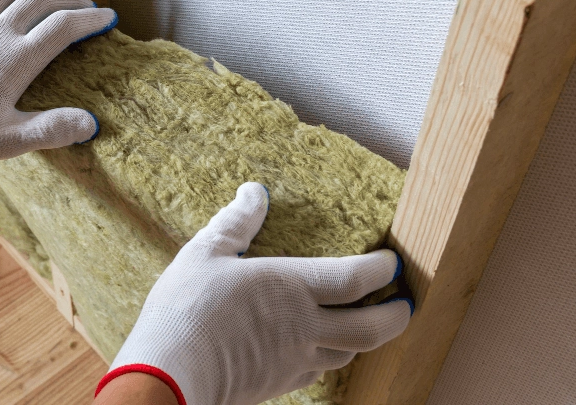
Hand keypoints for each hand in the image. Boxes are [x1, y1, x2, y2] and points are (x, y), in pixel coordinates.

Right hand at [98, 183, 411, 404]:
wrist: (171, 375)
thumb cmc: (185, 311)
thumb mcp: (205, 254)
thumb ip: (236, 223)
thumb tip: (254, 192)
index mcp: (290, 288)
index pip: (354, 278)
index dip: (381, 269)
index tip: (392, 261)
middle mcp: (304, 327)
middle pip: (370, 328)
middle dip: (396, 314)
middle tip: (405, 303)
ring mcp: (294, 361)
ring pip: (349, 354)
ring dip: (367, 339)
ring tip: (369, 324)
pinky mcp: (278, 384)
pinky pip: (319, 371)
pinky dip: (332, 357)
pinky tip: (321, 349)